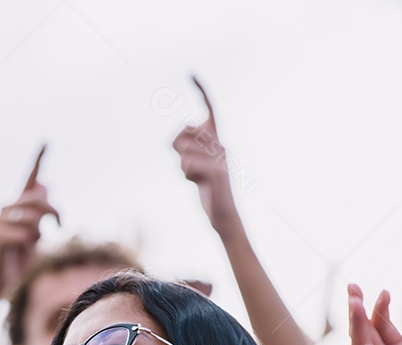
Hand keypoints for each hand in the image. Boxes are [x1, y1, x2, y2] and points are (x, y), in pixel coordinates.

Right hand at [0, 145, 60, 297]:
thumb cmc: (17, 258)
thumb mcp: (34, 234)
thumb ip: (40, 212)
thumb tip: (47, 184)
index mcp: (16, 206)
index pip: (29, 179)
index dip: (38, 160)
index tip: (47, 142)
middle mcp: (6, 208)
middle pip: (38, 199)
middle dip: (54, 212)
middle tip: (59, 225)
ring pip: (32, 219)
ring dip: (38, 235)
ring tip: (31, 245)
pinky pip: (24, 235)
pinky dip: (27, 246)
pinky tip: (19, 252)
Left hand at [171, 77, 237, 233]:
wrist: (224, 215)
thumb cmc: (207, 188)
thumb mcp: (193, 163)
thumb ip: (187, 146)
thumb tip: (184, 129)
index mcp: (217, 138)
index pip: (210, 109)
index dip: (201, 91)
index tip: (191, 73)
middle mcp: (220, 142)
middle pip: (182, 133)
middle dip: (177, 149)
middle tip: (190, 165)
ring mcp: (220, 157)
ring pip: (183, 151)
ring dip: (183, 166)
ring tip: (196, 177)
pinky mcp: (216, 172)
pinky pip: (187, 165)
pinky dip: (187, 175)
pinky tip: (199, 183)